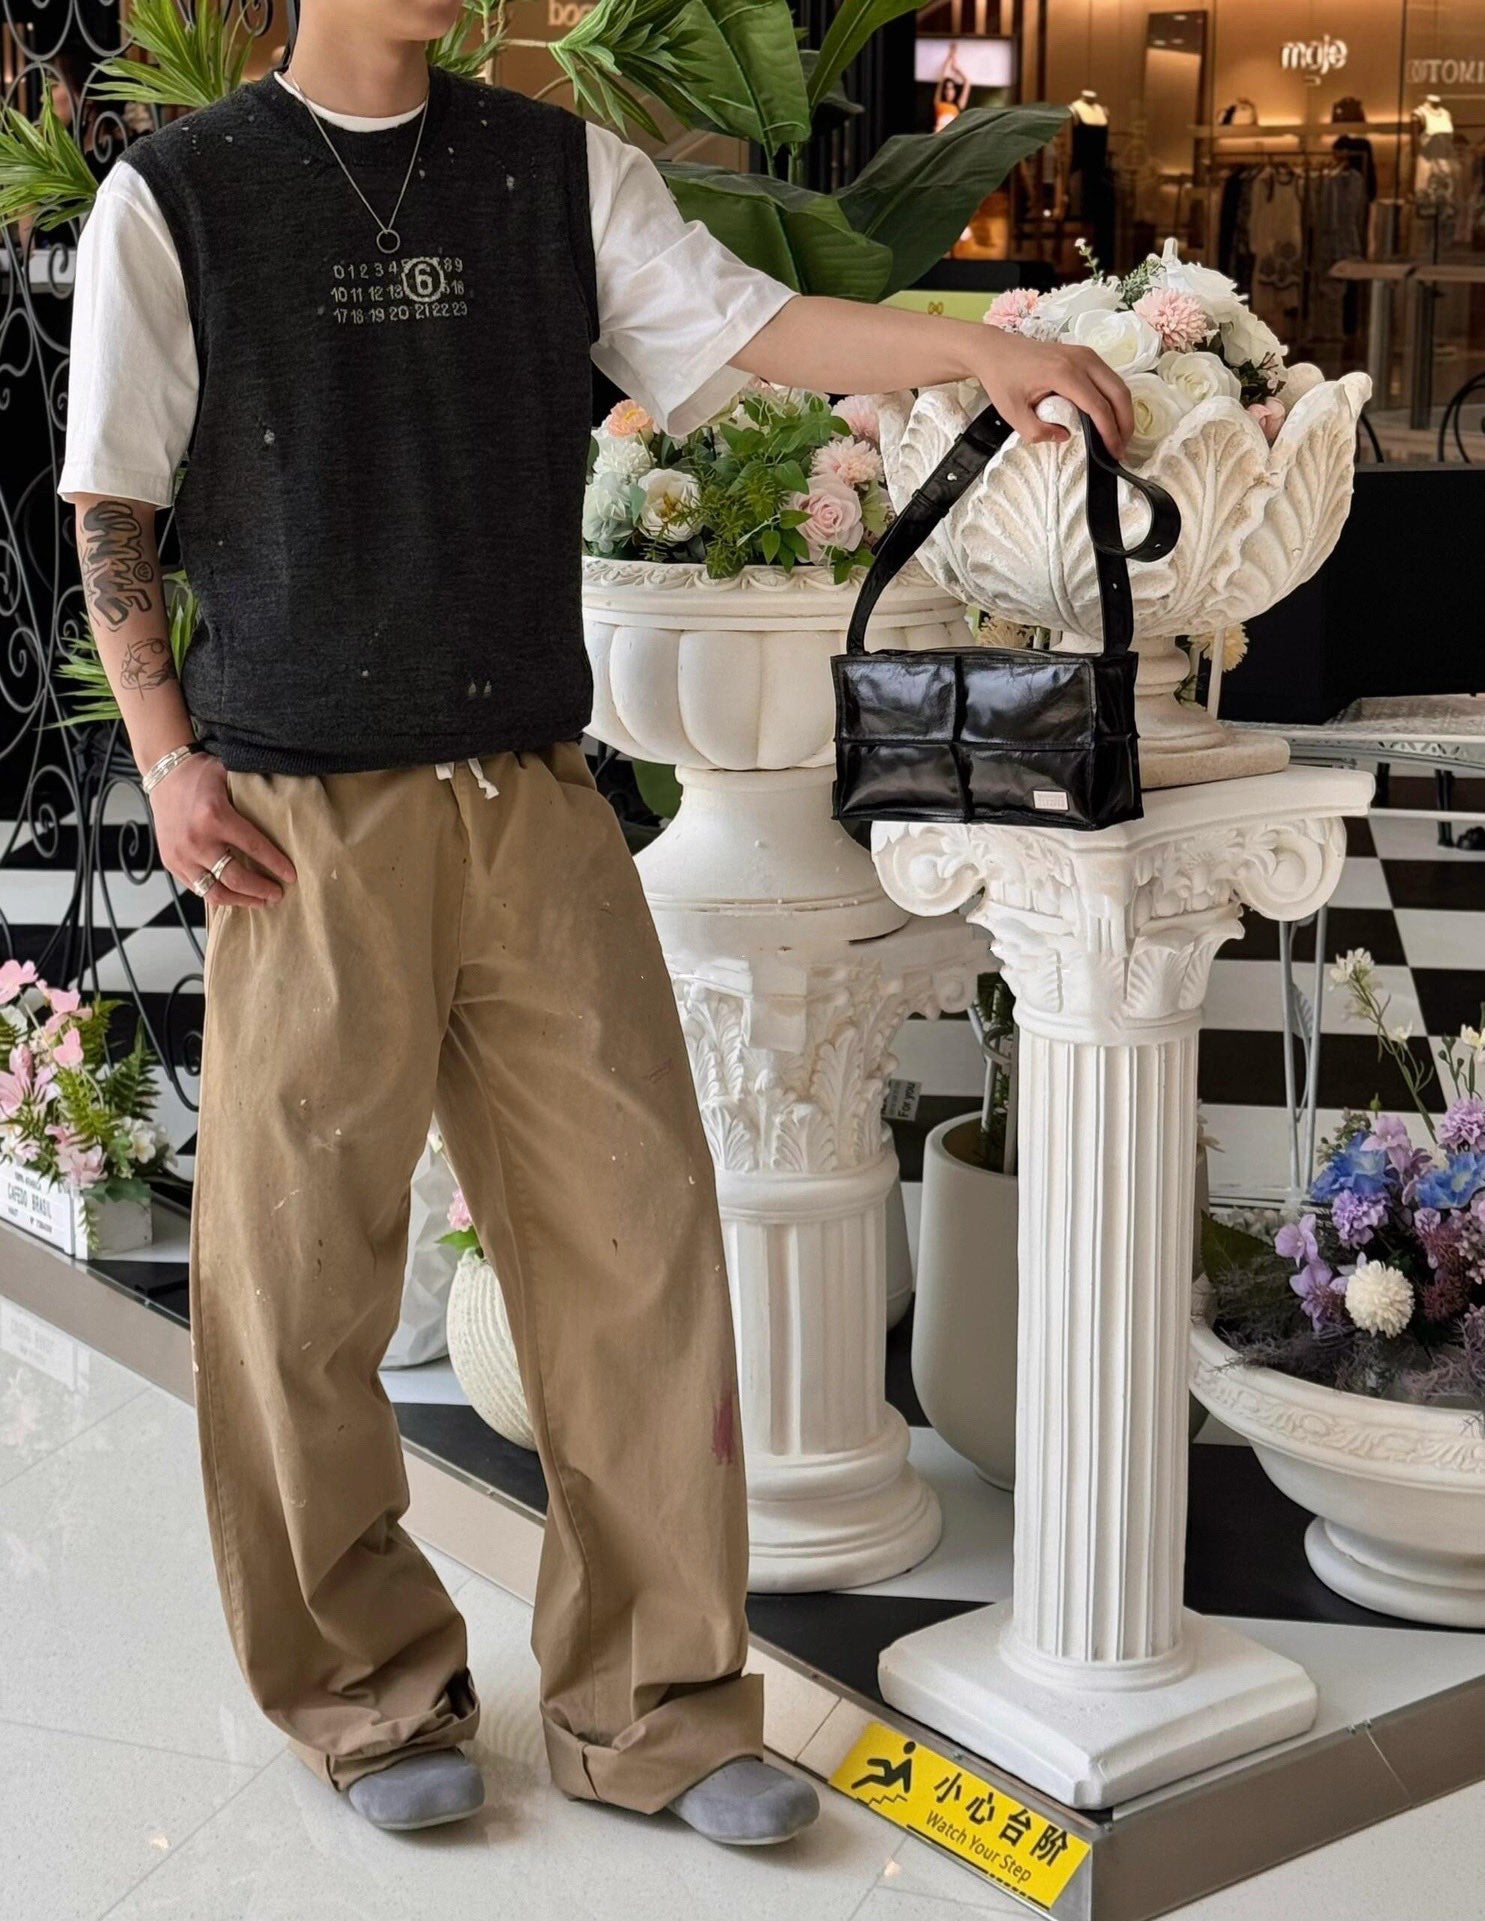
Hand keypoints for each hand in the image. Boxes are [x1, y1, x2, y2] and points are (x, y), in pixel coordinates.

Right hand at [148, 752, 295, 908]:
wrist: (163, 774)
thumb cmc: (201, 774)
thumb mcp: (230, 776)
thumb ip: (253, 796)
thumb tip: (285, 810)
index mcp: (215, 817)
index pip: (254, 848)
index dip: (276, 865)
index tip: (291, 876)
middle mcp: (197, 840)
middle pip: (236, 878)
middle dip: (261, 889)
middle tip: (278, 893)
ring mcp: (181, 855)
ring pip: (216, 892)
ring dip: (242, 900)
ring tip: (260, 901)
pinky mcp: (171, 863)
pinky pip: (198, 889)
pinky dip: (220, 895)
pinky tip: (236, 896)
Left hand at [966, 328, 1133, 458]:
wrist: (996, 351)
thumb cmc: (1003, 379)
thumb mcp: (1013, 413)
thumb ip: (1038, 431)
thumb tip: (1065, 436)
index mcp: (1064, 373)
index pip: (1098, 407)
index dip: (1109, 433)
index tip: (1112, 453)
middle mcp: (1081, 360)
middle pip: (1117, 393)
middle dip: (1124, 423)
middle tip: (1121, 448)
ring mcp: (1085, 354)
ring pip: (1117, 384)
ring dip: (1123, 411)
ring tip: (1119, 435)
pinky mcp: (1085, 355)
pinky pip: (1109, 378)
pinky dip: (1114, 398)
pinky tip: (1110, 416)